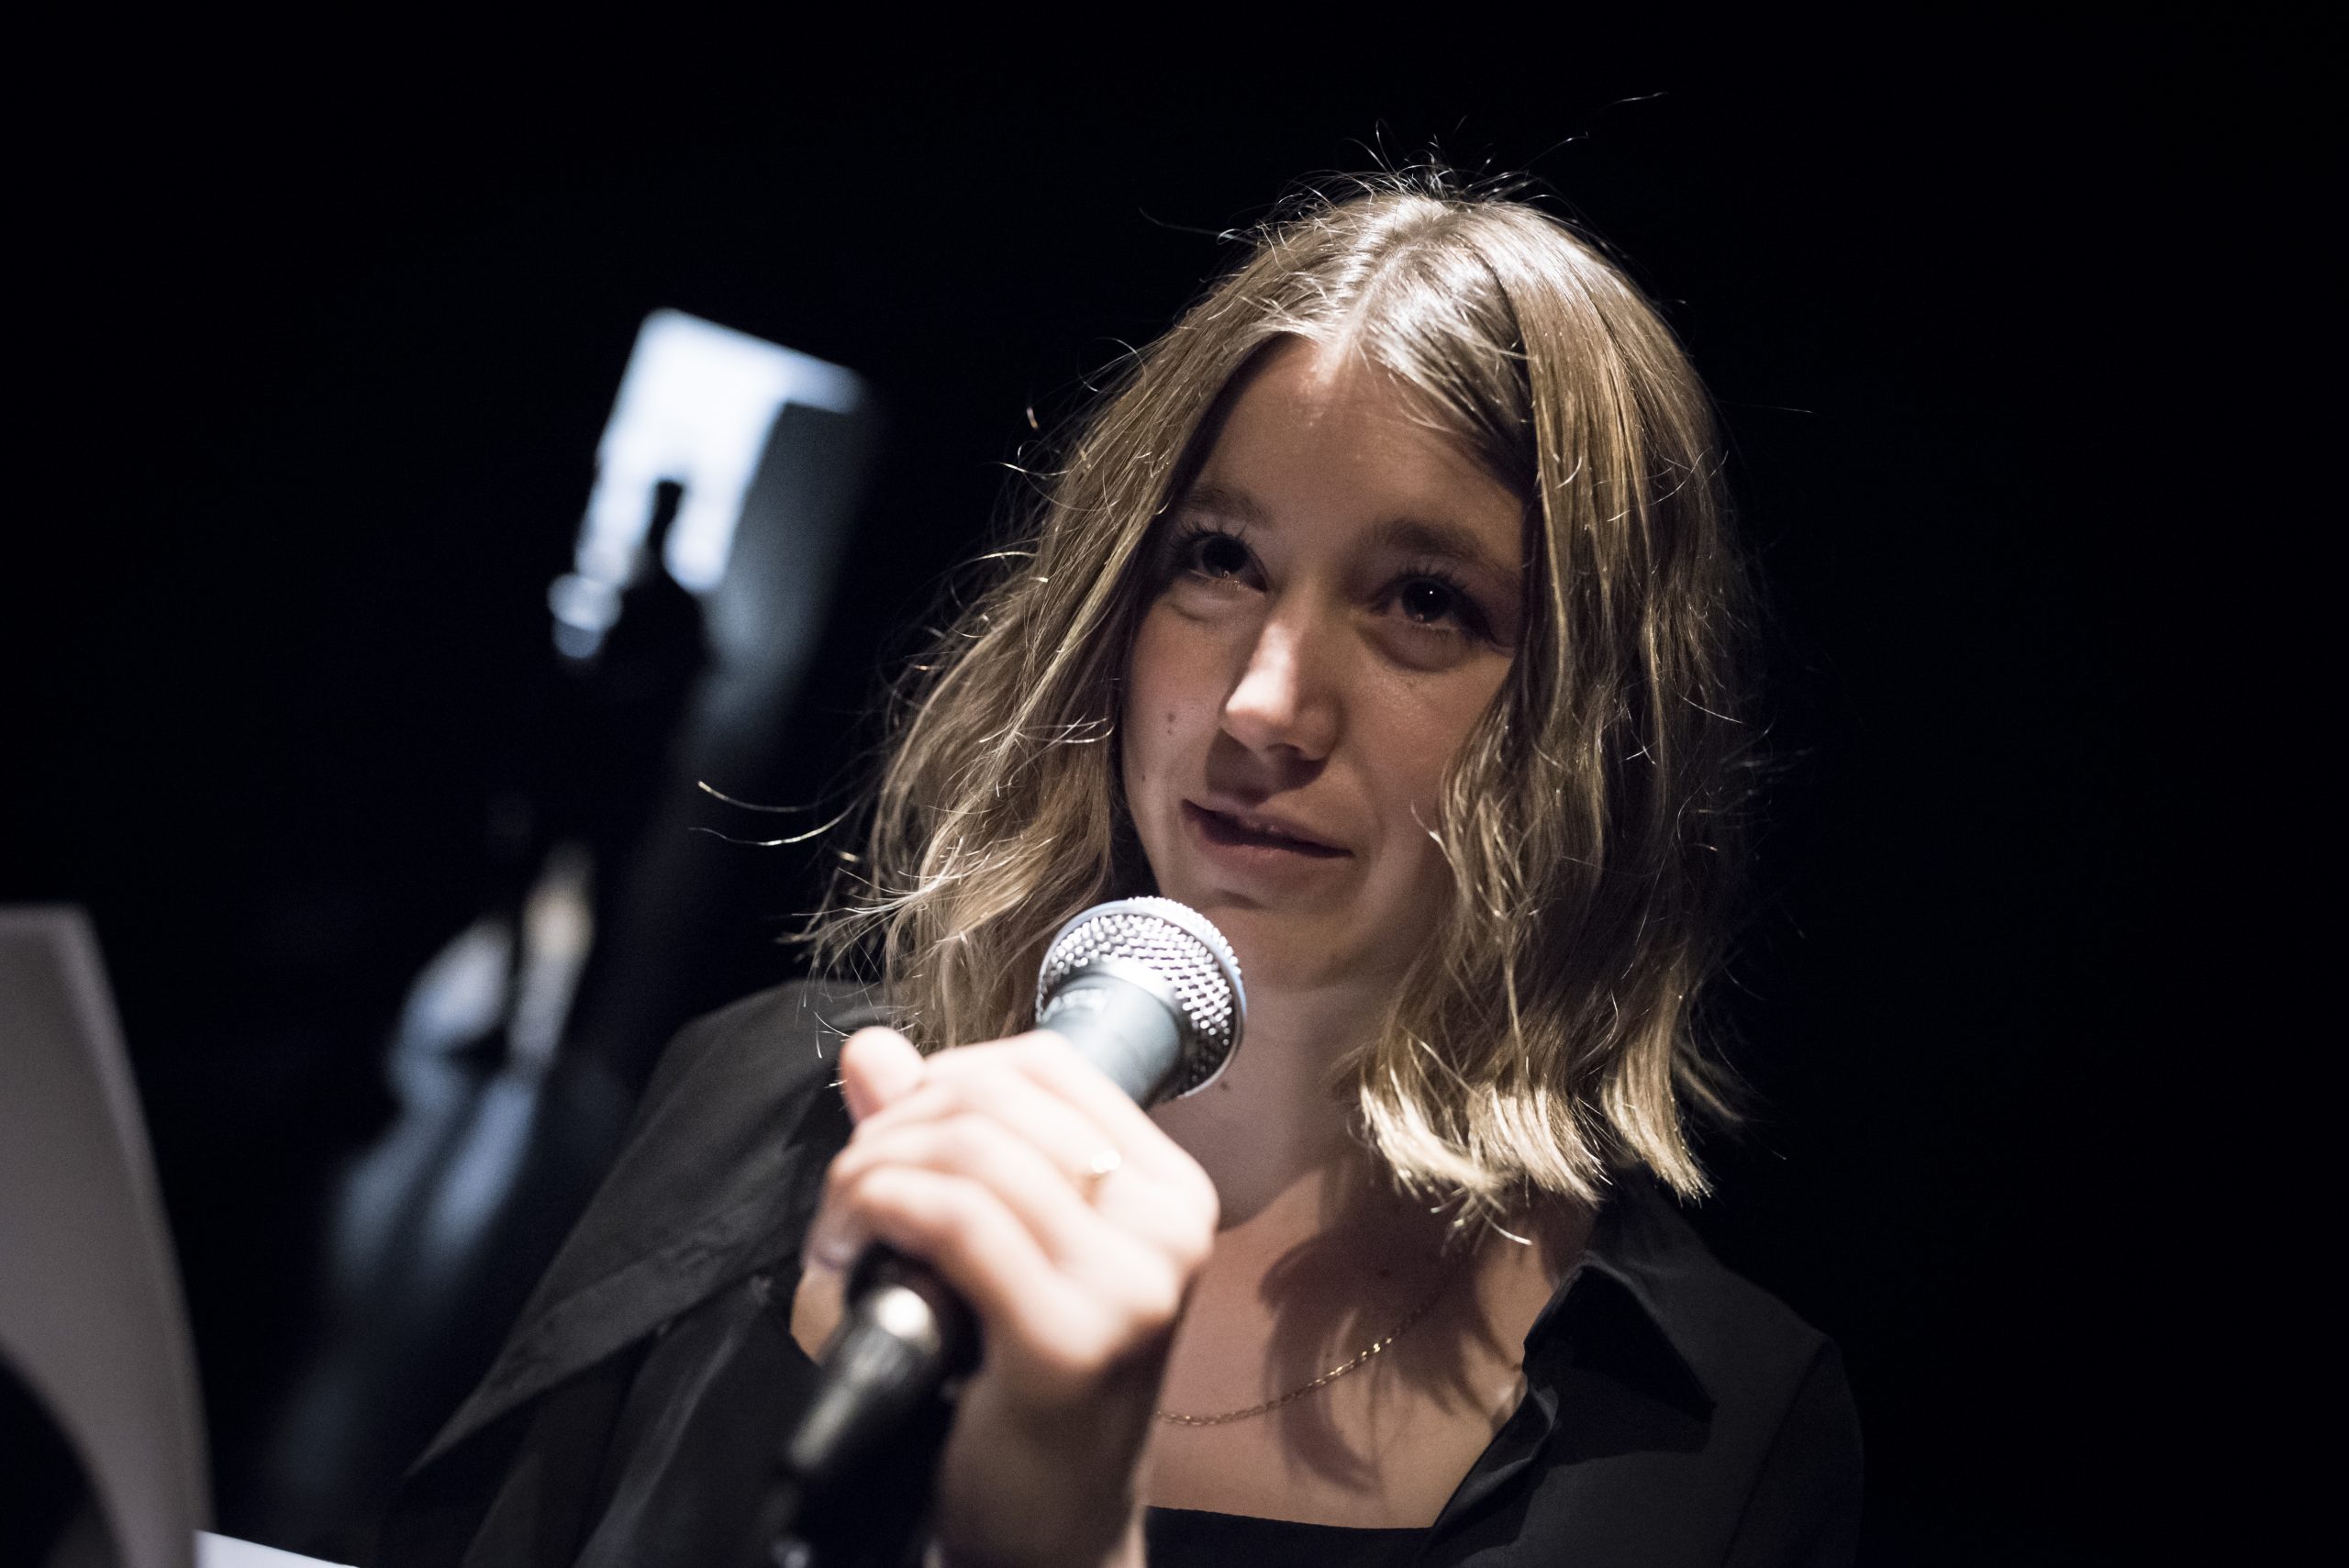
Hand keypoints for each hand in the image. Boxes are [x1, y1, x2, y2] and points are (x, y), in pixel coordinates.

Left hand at [793, 1026, 1218, 1567]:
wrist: (1047, 1538)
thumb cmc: (1013, 1396)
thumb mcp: (984, 1250)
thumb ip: (932, 1141)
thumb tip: (868, 1047)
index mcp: (1169, 1190)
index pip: (1047, 1065)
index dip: (944, 1075)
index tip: (886, 1136)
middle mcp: (1168, 1225)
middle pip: (999, 1100)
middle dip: (892, 1128)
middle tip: (843, 1201)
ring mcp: (1131, 1282)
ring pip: (971, 1151)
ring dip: (871, 1175)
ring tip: (839, 1239)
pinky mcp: (1073, 1339)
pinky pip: (956, 1218)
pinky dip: (880, 1211)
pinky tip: (845, 1255)